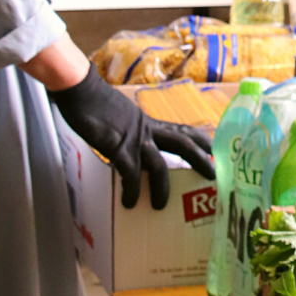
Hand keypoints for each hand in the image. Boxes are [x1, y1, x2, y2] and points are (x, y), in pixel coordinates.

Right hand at [47, 64, 215, 209]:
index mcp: (148, 123)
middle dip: (199, 160)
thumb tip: (129, 146)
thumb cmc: (94, 101)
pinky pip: (129, 173)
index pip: (182, 130)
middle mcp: (146, 130)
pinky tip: (129, 202)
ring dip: (162, 187)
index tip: (216, 151)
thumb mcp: (121, 116)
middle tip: (213, 176)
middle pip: (182, 144)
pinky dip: (131, 190)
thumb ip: (130, 129)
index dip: (201, 141)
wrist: (79, 88)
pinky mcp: (117, 145)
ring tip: (161, 206)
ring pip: (158, 165)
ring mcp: (133, 138)